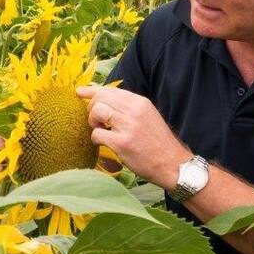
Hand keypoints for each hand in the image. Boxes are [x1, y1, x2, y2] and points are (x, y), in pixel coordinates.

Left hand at [75, 85, 189, 189]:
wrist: (173, 164)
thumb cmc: (158, 143)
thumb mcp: (148, 116)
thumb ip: (129, 108)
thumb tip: (105, 100)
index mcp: (140, 102)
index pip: (110, 90)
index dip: (92, 90)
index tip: (80, 91)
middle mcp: (134, 111)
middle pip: (100, 98)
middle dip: (91, 108)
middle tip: (95, 120)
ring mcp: (128, 126)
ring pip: (96, 112)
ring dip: (92, 121)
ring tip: (100, 129)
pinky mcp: (122, 143)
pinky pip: (96, 134)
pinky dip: (95, 138)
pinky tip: (104, 143)